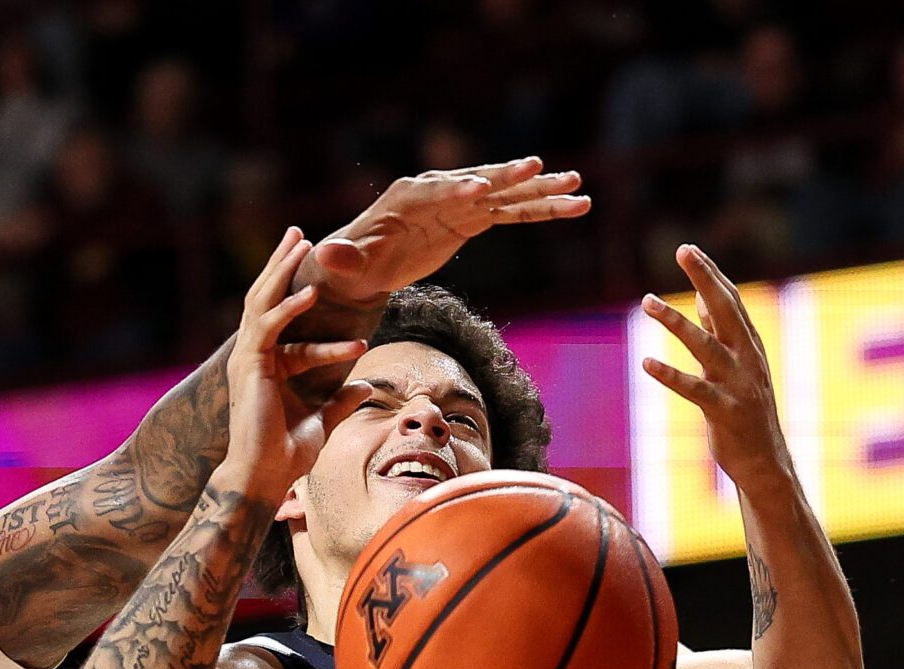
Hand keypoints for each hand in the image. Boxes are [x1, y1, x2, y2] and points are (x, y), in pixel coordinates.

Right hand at [221, 230, 366, 499]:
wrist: (263, 478)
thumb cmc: (286, 456)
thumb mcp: (323, 421)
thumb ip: (340, 401)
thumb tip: (364, 386)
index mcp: (267, 365)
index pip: (280, 315)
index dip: (296, 288)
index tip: (316, 265)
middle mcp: (253, 357)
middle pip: (264, 297)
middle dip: (281, 263)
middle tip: (298, 232)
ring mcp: (248, 360)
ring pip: (262, 302)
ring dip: (283, 270)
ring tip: (304, 242)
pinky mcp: (251, 367)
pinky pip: (270, 328)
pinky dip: (289, 308)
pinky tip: (311, 292)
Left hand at [289, 158, 591, 337]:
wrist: (361, 267)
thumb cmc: (350, 265)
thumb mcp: (343, 266)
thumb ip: (341, 259)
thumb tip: (324, 254)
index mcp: (408, 197)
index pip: (438, 190)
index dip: (457, 191)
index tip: (479, 191)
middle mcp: (440, 192)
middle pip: (480, 182)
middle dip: (507, 177)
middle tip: (537, 167)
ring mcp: (461, 203)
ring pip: (506, 196)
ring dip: (541, 192)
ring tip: (579, 188)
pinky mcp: (473, 219)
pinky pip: (513, 214)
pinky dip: (541, 211)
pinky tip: (575, 206)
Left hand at [639, 245, 793, 489]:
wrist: (765, 461)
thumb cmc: (744, 410)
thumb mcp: (734, 365)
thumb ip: (719, 332)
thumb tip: (701, 296)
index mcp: (749, 345)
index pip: (729, 301)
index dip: (710, 274)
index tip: (688, 249)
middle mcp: (747, 358)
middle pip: (724, 310)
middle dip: (704, 278)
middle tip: (683, 251)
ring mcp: (738, 384)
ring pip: (706, 345)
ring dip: (675, 322)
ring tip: (647, 302)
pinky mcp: (726, 412)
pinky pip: (695, 390)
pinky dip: (670, 376)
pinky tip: (646, 365)